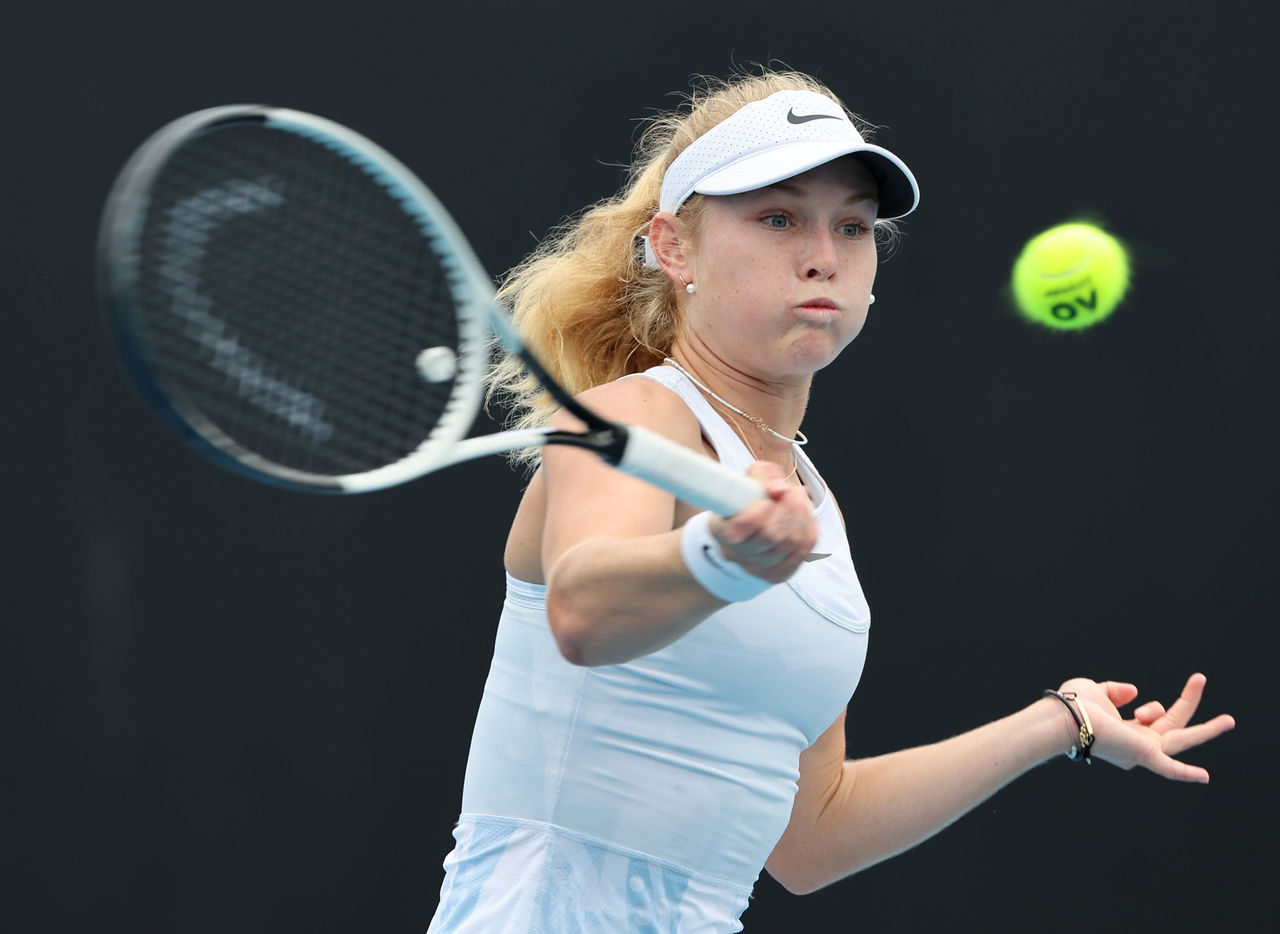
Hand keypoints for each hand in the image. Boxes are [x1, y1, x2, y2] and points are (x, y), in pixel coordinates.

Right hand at [708, 460, 816, 583]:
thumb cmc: (749, 500)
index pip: (734, 533)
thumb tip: (779, 489)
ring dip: (801, 516)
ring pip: (790, 544)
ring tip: (799, 498)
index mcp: (721, 530)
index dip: (752, 518)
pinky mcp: (778, 573)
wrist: (752, 526)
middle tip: (793, 491)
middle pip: (769, 537)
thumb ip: (763, 475)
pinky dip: (808, 529)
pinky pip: (803, 551)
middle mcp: (736, 554)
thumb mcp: (750, 479)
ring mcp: (757, 567)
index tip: (765, 502)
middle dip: (787, 510)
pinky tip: (805, 515)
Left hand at [1057, 673, 1234, 782]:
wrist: (1064, 717)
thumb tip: (1134, 691)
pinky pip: (1169, 768)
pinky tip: (1205, 777)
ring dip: (1207, 730)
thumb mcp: (1097, 691)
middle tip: (1212, 694)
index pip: (1155, 717)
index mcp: (1128, 731)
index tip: (1132, 696)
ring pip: (1182, 740)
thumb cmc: (1074, 705)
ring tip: (1230, 720)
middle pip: (1175, 725)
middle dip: (1190, 705)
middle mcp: (1138, 744)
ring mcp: (1143, 750)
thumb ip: (1116, 691)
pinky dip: (1186, 773)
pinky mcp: (1143, 754)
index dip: (1154, 707)